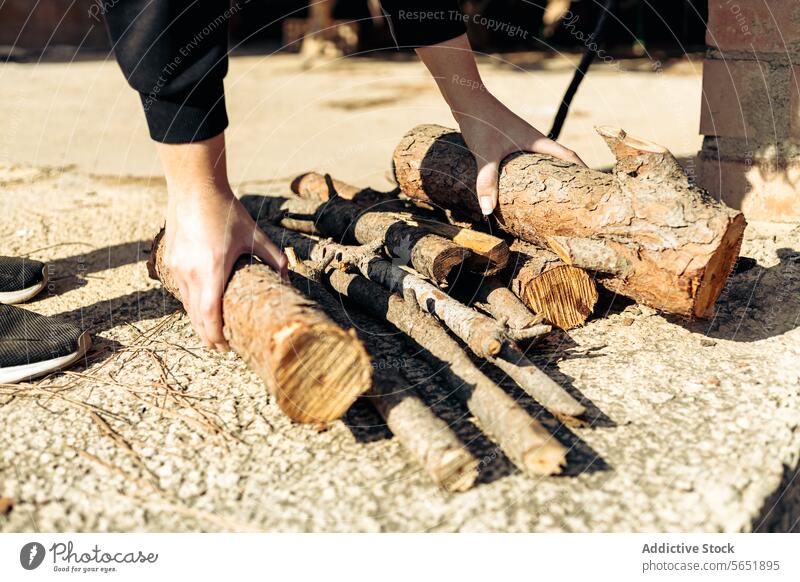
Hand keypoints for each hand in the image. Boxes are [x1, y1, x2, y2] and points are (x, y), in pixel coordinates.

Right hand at [157, 134, 286, 350]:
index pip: (210, 315)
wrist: (194, 187)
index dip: (216, 336)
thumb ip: (274, 258)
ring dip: (199, 322)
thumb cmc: (226, 211)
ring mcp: (177, 267)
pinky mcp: (171, 260)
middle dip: (209, 336)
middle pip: (196, 317)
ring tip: (213, 332)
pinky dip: (192, 304)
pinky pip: (181, 291)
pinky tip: (202, 307)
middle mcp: (190, 272)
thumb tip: (288, 279)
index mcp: (212, 269)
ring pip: (187, 306)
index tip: (226, 347)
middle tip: (222, 347)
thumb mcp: (255, 234)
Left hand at [416, 33, 585, 214]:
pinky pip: (526, 160)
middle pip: (559, 160)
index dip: (583, 170)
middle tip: (575, 198)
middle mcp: (534, 140)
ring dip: (549, 175)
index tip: (594, 186)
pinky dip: (529, 172)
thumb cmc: (481, 122)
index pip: (569, 157)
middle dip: (569, 177)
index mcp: (537, 142)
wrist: (467, 99)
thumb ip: (487, 182)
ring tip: (551, 196)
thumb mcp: (485, 154)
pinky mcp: (508, 141)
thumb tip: (488, 211)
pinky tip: (520, 184)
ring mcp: (521, 140)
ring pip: (542, 160)